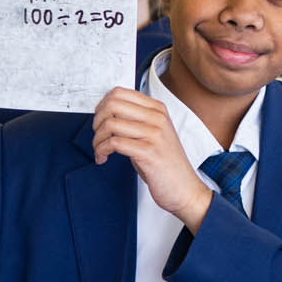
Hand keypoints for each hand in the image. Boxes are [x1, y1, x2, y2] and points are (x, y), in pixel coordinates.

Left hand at [92, 88, 213, 230]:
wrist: (184, 188)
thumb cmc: (166, 163)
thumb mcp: (153, 134)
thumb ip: (135, 120)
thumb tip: (106, 112)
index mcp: (157, 109)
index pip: (120, 92)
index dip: (102, 105)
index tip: (99, 120)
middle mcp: (157, 118)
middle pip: (112, 104)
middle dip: (97, 121)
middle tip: (98, 135)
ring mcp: (154, 134)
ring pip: (110, 124)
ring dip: (97, 139)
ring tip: (100, 150)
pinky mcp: (149, 151)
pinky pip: (114, 143)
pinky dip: (102, 151)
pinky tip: (103, 158)